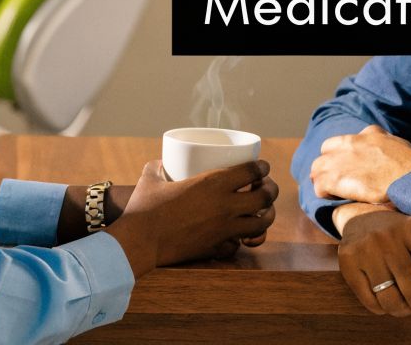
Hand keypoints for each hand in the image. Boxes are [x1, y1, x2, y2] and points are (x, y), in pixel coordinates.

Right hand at [106, 160, 276, 276]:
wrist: (140, 241)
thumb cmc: (144, 207)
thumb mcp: (150, 179)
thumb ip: (158, 167)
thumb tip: (161, 163)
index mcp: (213, 183)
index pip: (251, 171)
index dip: (262, 167)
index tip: (262, 167)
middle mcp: (225, 206)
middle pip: (264, 197)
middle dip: (271, 190)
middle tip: (267, 188)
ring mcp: (223, 229)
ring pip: (261, 224)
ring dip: (266, 217)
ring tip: (263, 213)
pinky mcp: (216, 248)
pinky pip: (238, 245)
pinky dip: (241, 240)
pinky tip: (237, 236)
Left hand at [311, 125, 410, 203]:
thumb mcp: (401, 146)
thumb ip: (388, 143)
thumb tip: (387, 147)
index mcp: (370, 134)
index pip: (344, 140)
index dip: (341, 154)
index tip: (345, 165)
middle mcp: (352, 143)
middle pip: (326, 151)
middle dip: (327, 164)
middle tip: (333, 180)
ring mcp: (343, 159)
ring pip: (318, 168)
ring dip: (322, 179)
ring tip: (330, 191)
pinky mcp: (337, 177)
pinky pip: (320, 185)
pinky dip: (323, 192)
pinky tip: (331, 198)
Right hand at [338, 208, 410, 326]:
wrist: (362, 215)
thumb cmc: (403, 235)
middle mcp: (389, 236)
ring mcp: (366, 248)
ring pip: (391, 301)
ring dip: (403, 311)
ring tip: (406, 304)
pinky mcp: (348, 261)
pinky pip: (371, 302)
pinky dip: (383, 309)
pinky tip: (387, 298)